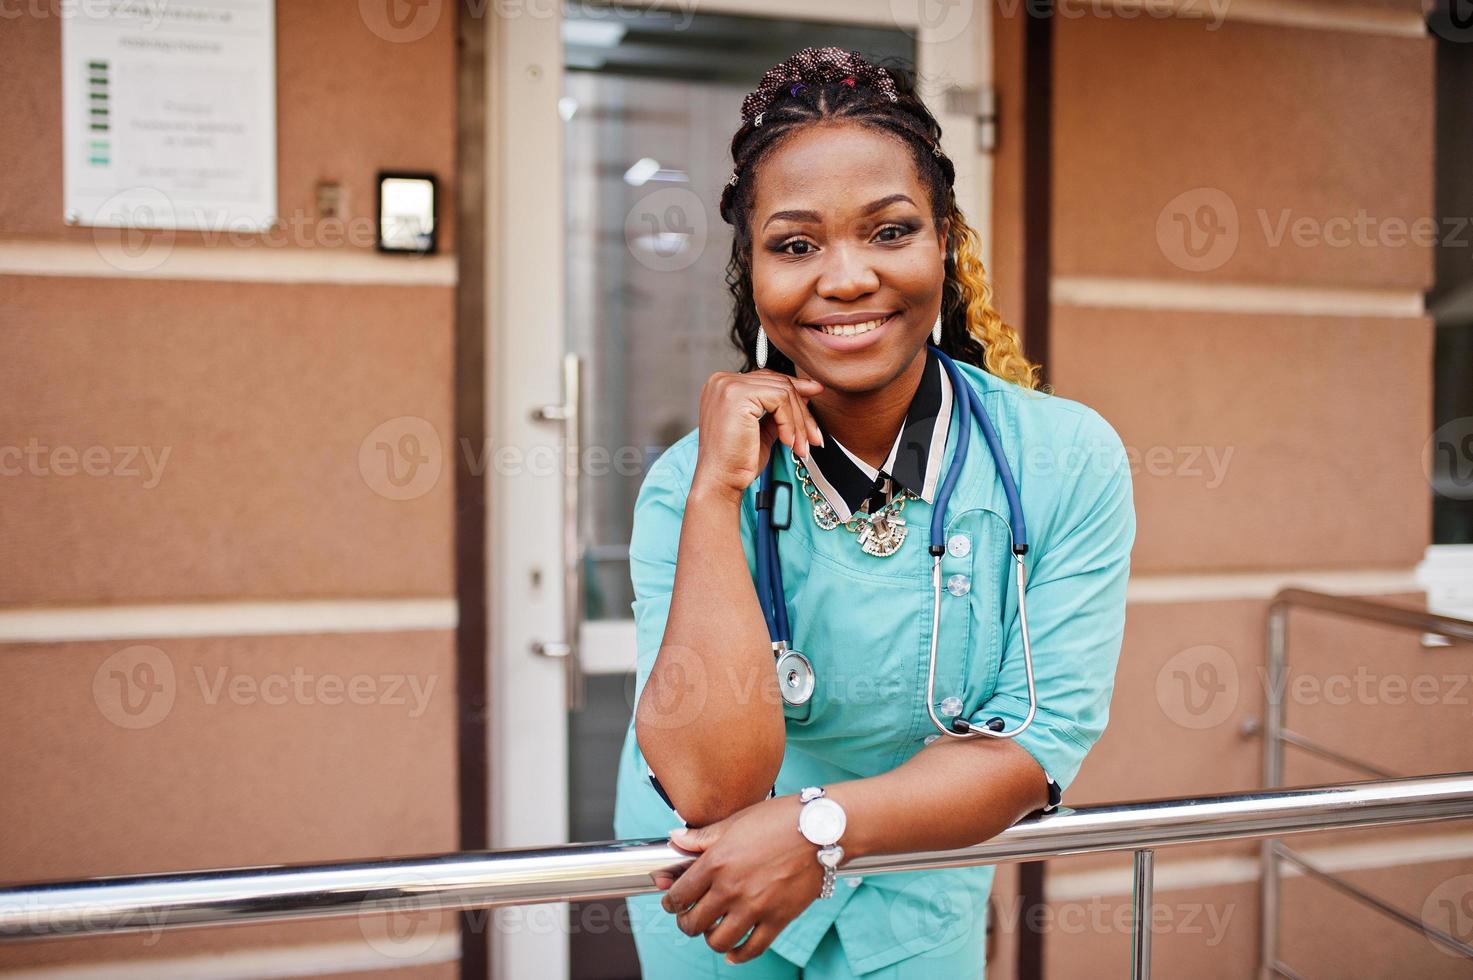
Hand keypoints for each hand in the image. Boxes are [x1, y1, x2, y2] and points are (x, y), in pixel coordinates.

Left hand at [656, 795, 825, 964]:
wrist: (821, 829)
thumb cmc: (779, 819)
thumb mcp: (735, 822)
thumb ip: (702, 837)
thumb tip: (676, 840)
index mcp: (716, 862)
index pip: (680, 894)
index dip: (671, 903)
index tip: (672, 904)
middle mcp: (731, 888)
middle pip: (694, 923)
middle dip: (686, 923)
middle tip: (689, 919)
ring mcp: (755, 907)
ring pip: (718, 941)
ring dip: (710, 939)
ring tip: (712, 931)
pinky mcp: (777, 919)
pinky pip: (751, 948)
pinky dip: (738, 955)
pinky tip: (733, 951)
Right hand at [691, 370, 823, 501]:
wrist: (721, 481)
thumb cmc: (736, 462)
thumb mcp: (762, 430)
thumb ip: (778, 411)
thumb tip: (803, 397)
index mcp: (723, 387)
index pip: (767, 379)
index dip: (795, 388)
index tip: (814, 395)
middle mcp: (723, 381)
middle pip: (778, 383)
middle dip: (802, 412)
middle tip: (814, 436)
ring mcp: (729, 386)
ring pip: (784, 392)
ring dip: (798, 422)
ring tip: (800, 445)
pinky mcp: (739, 396)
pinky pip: (780, 400)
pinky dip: (790, 423)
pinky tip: (788, 442)